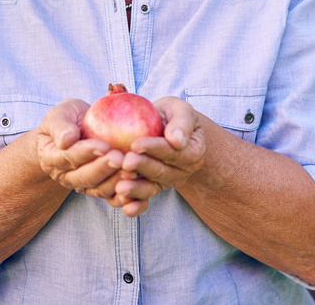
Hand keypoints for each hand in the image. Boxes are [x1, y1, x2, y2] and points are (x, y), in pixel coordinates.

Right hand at [33, 98, 127, 204]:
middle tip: (120, 159)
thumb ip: (60, 125)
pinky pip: (112, 197)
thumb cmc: (67, 119)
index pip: (68, 157)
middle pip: (85, 177)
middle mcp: (67, 176)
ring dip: (116, 182)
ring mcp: (84, 185)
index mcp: (52, 158)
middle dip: (103, 169)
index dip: (86, 153)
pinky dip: (125, 197)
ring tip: (132, 170)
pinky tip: (139, 186)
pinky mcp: (100, 189)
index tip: (104, 146)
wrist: (75, 133)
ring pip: (99, 189)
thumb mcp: (59, 114)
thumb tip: (66, 139)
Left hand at [115, 97, 206, 216]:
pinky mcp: (154, 188)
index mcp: (193, 151)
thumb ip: (181, 121)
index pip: (173, 150)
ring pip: (152, 187)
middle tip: (125, 162)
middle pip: (161, 170)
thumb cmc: (171, 115)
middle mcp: (183, 170)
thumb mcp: (180, 109)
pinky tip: (123, 205)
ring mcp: (168, 181)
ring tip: (120, 187)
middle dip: (142, 167)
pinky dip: (135, 203)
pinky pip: (145, 198)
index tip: (136, 145)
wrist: (166, 128)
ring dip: (136, 188)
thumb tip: (177, 140)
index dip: (155, 148)